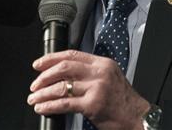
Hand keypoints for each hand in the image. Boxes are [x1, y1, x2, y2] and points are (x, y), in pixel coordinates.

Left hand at [28, 50, 150, 129]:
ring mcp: (96, 88)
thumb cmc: (122, 101)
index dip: (51, 58)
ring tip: (34, 99)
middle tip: (34, 85)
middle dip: (44, 76)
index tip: (38, 64)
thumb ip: (90, 72)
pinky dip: (49, 106)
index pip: (72, 54)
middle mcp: (99, 73)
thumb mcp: (109, 78)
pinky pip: (64, 103)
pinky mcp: (92, 104)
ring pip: (61, 86)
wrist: (136, 117)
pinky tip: (43, 108)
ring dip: (43, 93)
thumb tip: (62, 73)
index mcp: (102, 63)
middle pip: (64, 68)